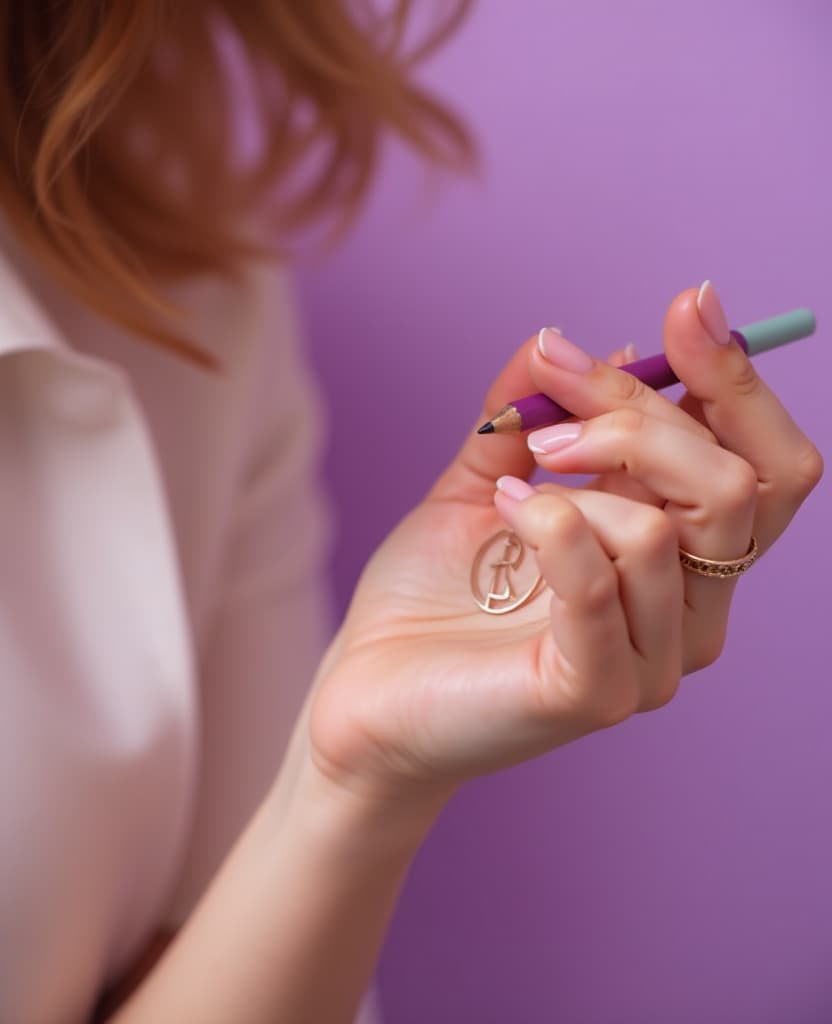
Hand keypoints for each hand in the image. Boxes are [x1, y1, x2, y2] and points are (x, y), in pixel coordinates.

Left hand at [307, 285, 822, 810]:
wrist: (369, 694)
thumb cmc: (433, 598)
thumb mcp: (485, 481)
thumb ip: (529, 415)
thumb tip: (565, 340)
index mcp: (679, 558)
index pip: (765, 466)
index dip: (737, 380)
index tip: (687, 304)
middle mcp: (687, 612)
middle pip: (740, 485)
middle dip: (642, 413)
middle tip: (555, 394)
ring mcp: (651, 659)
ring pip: (670, 528)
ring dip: (581, 475)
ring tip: (511, 483)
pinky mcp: (598, 691)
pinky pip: (605, 582)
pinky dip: (551, 524)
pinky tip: (502, 517)